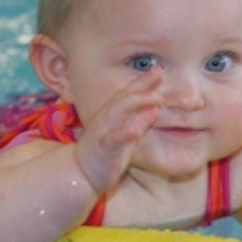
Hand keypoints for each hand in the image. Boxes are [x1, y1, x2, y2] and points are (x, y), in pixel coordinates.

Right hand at [75, 68, 161, 192]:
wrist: (82, 173)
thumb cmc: (107, 152)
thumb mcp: (126, 134)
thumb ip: (139, 121)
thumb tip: (156, 109)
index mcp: (113, 113)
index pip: (129, 92)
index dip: (144, 80)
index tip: (159, 69)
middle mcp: (107, 117)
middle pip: (125, 96)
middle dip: (142, 85)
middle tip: (160, 74)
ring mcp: (104, 131)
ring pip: (118, 112)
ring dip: (137, 102)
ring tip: (156, 98)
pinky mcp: (104, 148)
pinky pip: (113, 139)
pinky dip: (124, 132)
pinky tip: (136, 129)